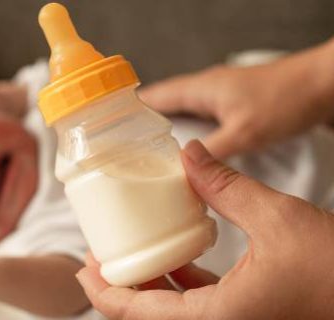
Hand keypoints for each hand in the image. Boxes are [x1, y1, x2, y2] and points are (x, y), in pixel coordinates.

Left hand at [77, 140, 333, 319]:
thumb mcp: (275, 217)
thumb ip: (225, 185)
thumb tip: (189, 151)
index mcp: (218, 318)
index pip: (138, 314)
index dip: (103, 292)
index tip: (83, 265)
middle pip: (148, 313)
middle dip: (121, 284)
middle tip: (101, 252)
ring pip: (173, 309)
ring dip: (149, 280)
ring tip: (132, 248)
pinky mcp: (247, 313)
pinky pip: (199, 302)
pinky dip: (180, 279)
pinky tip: (175, 252)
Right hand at [139, 40, 333, 158]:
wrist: (318, 85)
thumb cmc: (285, 99)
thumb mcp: (245, 132)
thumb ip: (211, 152)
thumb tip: (181, 168)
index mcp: (198, 89)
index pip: (151, 97)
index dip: (127, 112)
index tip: (108, 130)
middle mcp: (202, 88)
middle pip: (159, 104)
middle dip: (139, 123)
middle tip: (122, 150)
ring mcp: (214, 95)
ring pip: (177, 110)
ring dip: (161, 126)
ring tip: (144, 152)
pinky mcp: (227, 103)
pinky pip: (194, 115)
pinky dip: (183, 129)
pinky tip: (182, 148)